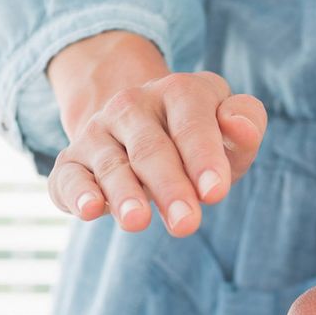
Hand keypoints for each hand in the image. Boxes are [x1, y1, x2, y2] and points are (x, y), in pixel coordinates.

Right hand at [50, 72, 267, 235]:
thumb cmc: (198, 142)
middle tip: (186, 223)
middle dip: (169, 186)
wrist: (139, 128)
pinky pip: (69, 177)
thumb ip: (246, 124)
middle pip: (151, 148)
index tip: (216, 193)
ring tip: (138, 221)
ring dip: (125, 193)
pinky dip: (77, 193)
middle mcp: (131, 105)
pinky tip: (90, 210)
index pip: (191, 123)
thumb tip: (237, 125)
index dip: (203, 157)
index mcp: (178, 91)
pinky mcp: (71, 162)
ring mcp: (97, 132)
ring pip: (111, 165)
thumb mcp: (228, 132)